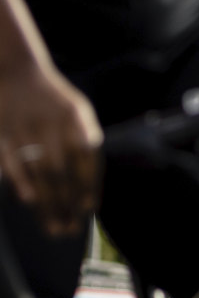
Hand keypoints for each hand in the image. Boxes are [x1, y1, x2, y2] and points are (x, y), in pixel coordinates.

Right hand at [0, 62, 102, 235]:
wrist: (15, 66)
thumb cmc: (52, 98)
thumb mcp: (77, 112)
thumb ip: (86, 140)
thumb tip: (90, 179)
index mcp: (75, 120)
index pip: (85, 160)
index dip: (87, 185)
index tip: (86, 209)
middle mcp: (52, 123)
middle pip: (62, 171)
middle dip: (66, 203)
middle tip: (68, 231)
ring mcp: (25, 126)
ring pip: (38, 170)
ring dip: (47, 200)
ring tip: (53, 227)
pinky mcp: (3, 128)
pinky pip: (10, 157)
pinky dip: (19, 178)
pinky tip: (28, 201)